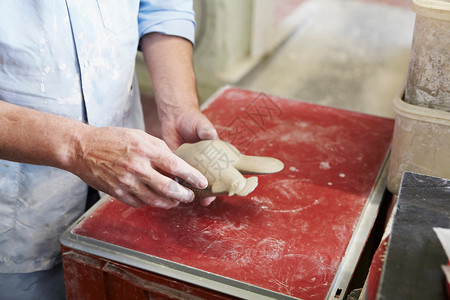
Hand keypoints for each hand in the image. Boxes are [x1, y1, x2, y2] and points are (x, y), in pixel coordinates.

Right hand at [70, 126, 207, 208]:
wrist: (82, 148)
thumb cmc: (112, 138)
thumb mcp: (139, 135)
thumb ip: (159, 149)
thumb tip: (176, 163)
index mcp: (145, 150)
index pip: (175, 166)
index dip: (192, 176)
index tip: (203, 182)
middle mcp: (137, 168)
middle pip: (168, 188)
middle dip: (184, 195)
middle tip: (191, 196)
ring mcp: (126, 182)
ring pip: (155, 200)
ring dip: (170, 203)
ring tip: (177, 201)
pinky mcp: (117, 193)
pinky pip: (139, 203)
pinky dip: (151, 203)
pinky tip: (156, 199)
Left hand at [159, 106, 217, 206]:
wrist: (175, 117)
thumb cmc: (193, 120)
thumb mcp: (202, 125)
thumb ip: (206, 131)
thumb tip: (212, 135)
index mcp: (213, 155)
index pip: (220, 171)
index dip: (221, 182)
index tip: (221, 190)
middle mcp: (202, 162)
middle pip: (207, 181)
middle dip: (208, 192)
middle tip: (206, 200)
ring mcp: (189, 165)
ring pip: (192, 182)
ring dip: (192, 191)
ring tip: (192, 199)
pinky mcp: (176, 164)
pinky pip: (177, 177)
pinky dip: (177, 184)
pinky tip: (177, 191)